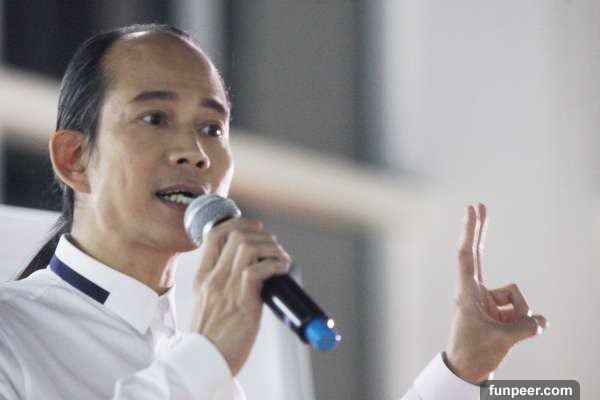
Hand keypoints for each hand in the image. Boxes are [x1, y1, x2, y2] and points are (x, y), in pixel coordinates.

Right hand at [190, 218, 290, 375]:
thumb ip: (222, 285)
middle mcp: (213, 278)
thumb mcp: (208, 304)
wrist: (205, 363)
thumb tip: (250, 272)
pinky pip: (258, 270)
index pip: (215, 234)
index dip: (239, 223)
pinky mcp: (243, 302)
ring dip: (271, 248)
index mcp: (203, 277)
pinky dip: (275, 265)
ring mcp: (226, 289)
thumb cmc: (212, 337)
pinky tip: (281, 271)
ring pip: (247, 246)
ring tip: (281, 260)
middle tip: (274, 248)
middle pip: (236, 234)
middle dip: (261, 234)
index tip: (256, 227)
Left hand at [446, 204, 547, 383]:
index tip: (471, 209)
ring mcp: (486, 301)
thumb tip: (541, 320)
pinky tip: (512, 335)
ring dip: (518, 317)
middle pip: (478, 255)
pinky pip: (519, 311)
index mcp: (467, 292)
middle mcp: (474, 292)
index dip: (471, 231)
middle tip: (479, 204)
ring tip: (502, 334)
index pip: (467, 255)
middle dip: (480, 231)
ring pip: (515, 299)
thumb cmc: (475, 352)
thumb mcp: (503, 339)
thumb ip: (526, 326)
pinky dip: (522, 322)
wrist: (466, 371)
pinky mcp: (496, 311)